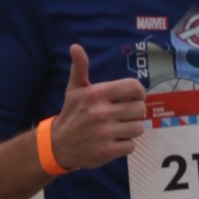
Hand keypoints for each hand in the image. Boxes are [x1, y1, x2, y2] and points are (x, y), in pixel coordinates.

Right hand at [48, 43, 147, 170]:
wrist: (58, 145)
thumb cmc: (71, 114)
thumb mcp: (74, 90)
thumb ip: (80, 68)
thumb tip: (75, 47)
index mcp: (96, 94)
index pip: (133, 88)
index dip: (140, 93)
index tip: (135, 98)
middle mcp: (101, 112)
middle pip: (140, 109)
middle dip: (135, 112)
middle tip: (124, 115)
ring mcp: (105, 133)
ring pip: (138, 128)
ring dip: (131, 129)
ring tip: (118, 129)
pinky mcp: (108, 151)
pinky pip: (131, 146)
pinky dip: (125, 145)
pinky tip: (114, 141)